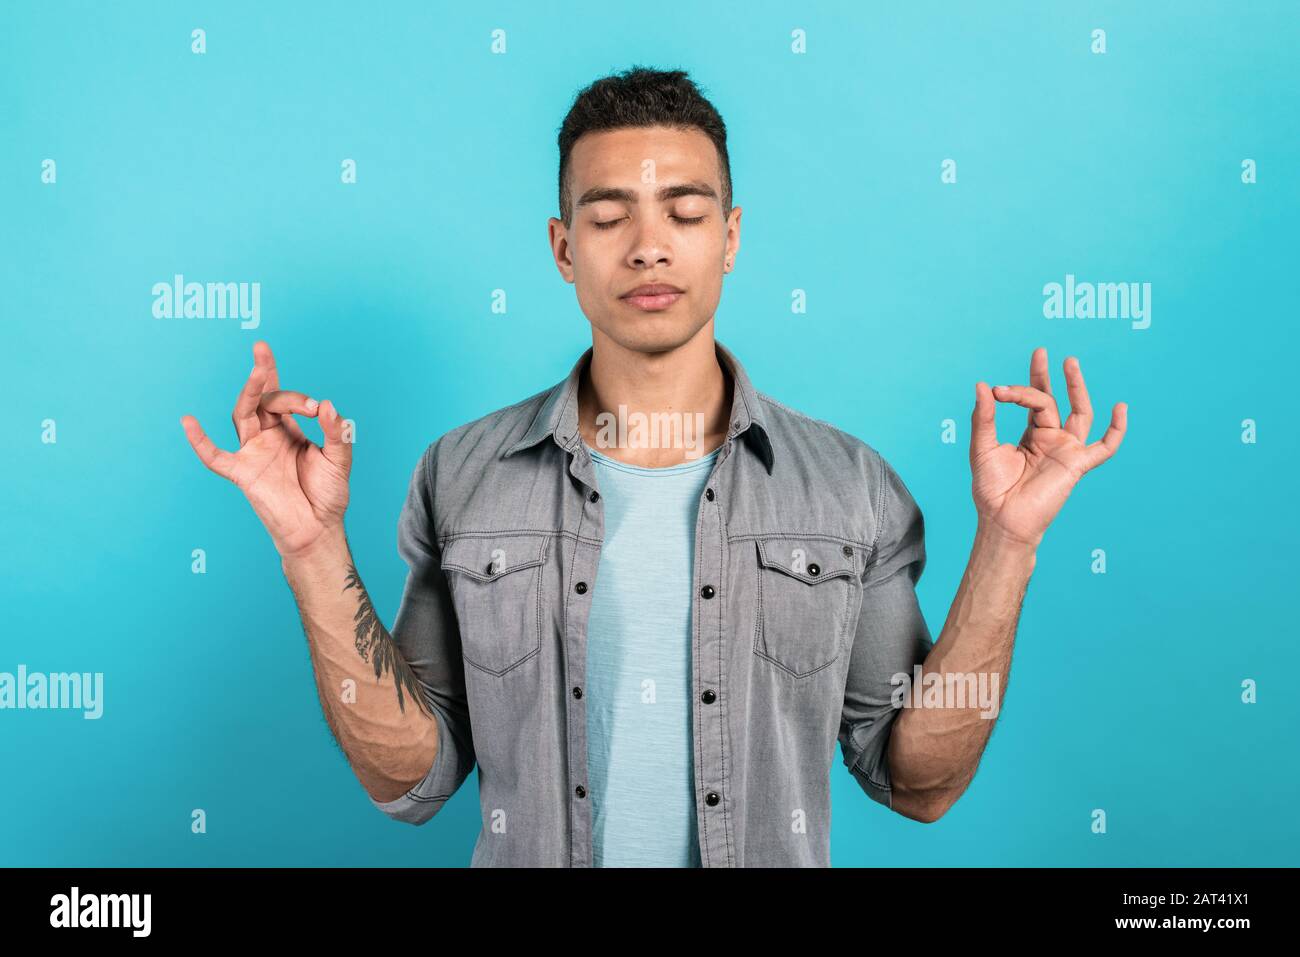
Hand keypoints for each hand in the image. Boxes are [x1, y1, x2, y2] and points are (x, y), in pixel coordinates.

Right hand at [180, 341, 351, 558]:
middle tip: (273, 362)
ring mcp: (253, 453)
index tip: (317, 407)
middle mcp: (268, 437)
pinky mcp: (243, 474)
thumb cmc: (328, 494)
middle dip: (269, 381)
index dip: (296, 395)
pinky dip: (200, 442)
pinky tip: (188, 422)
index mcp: (289, 430)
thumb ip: (335, 433)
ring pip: (242, 415)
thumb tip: (327, 405)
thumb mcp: (339, 459)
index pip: (283, 399)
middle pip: (261, 400)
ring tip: (257, 370)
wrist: (318, 529)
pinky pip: (215, 457)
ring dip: (249, 393)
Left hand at [970, 347, 1126, 547]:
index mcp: (1031, 435)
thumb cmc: (991, 490)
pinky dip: (1116, 429)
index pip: (1031, 402)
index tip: (998, 389)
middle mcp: (1051, 439)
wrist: (1003, 520)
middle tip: (1040, 352)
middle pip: (1055, 401)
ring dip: (1076, 388)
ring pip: (1080, 413)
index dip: (1017, 391)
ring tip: (1070, 362)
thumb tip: (983, 385)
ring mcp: (1066, 450)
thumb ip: (984, 418)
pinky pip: (1104, 447)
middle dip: (1047, 377)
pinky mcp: (1077, 465)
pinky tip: (1121, 408)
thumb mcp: (982, 448)